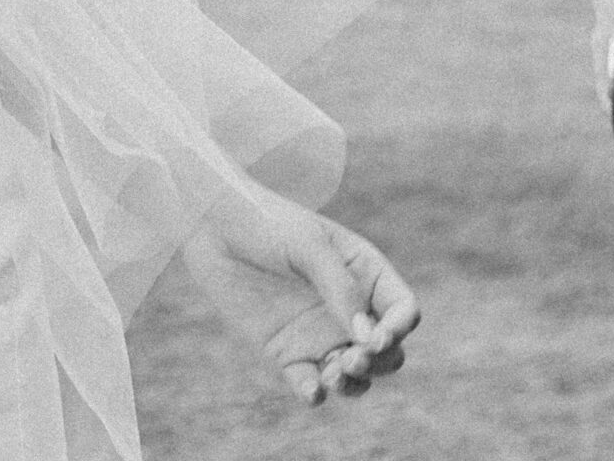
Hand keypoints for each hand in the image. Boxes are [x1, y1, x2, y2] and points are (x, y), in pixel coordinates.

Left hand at [182, 179, 418, 407]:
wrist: (211, 225)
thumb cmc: (264, 220)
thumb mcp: (306, 244)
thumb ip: (340, 287)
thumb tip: (368, 336)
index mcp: (363, 272)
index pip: (402, 310)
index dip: (399, 328)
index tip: (375, 337)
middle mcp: (348, 308)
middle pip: (388, 352)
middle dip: (379, 362)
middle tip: (349, 357)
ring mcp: (319, 333)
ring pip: (357, 375)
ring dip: (355, 384)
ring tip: (331, 374)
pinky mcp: (288, 352)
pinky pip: (311, 383)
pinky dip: (314, 393)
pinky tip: (310, 390)